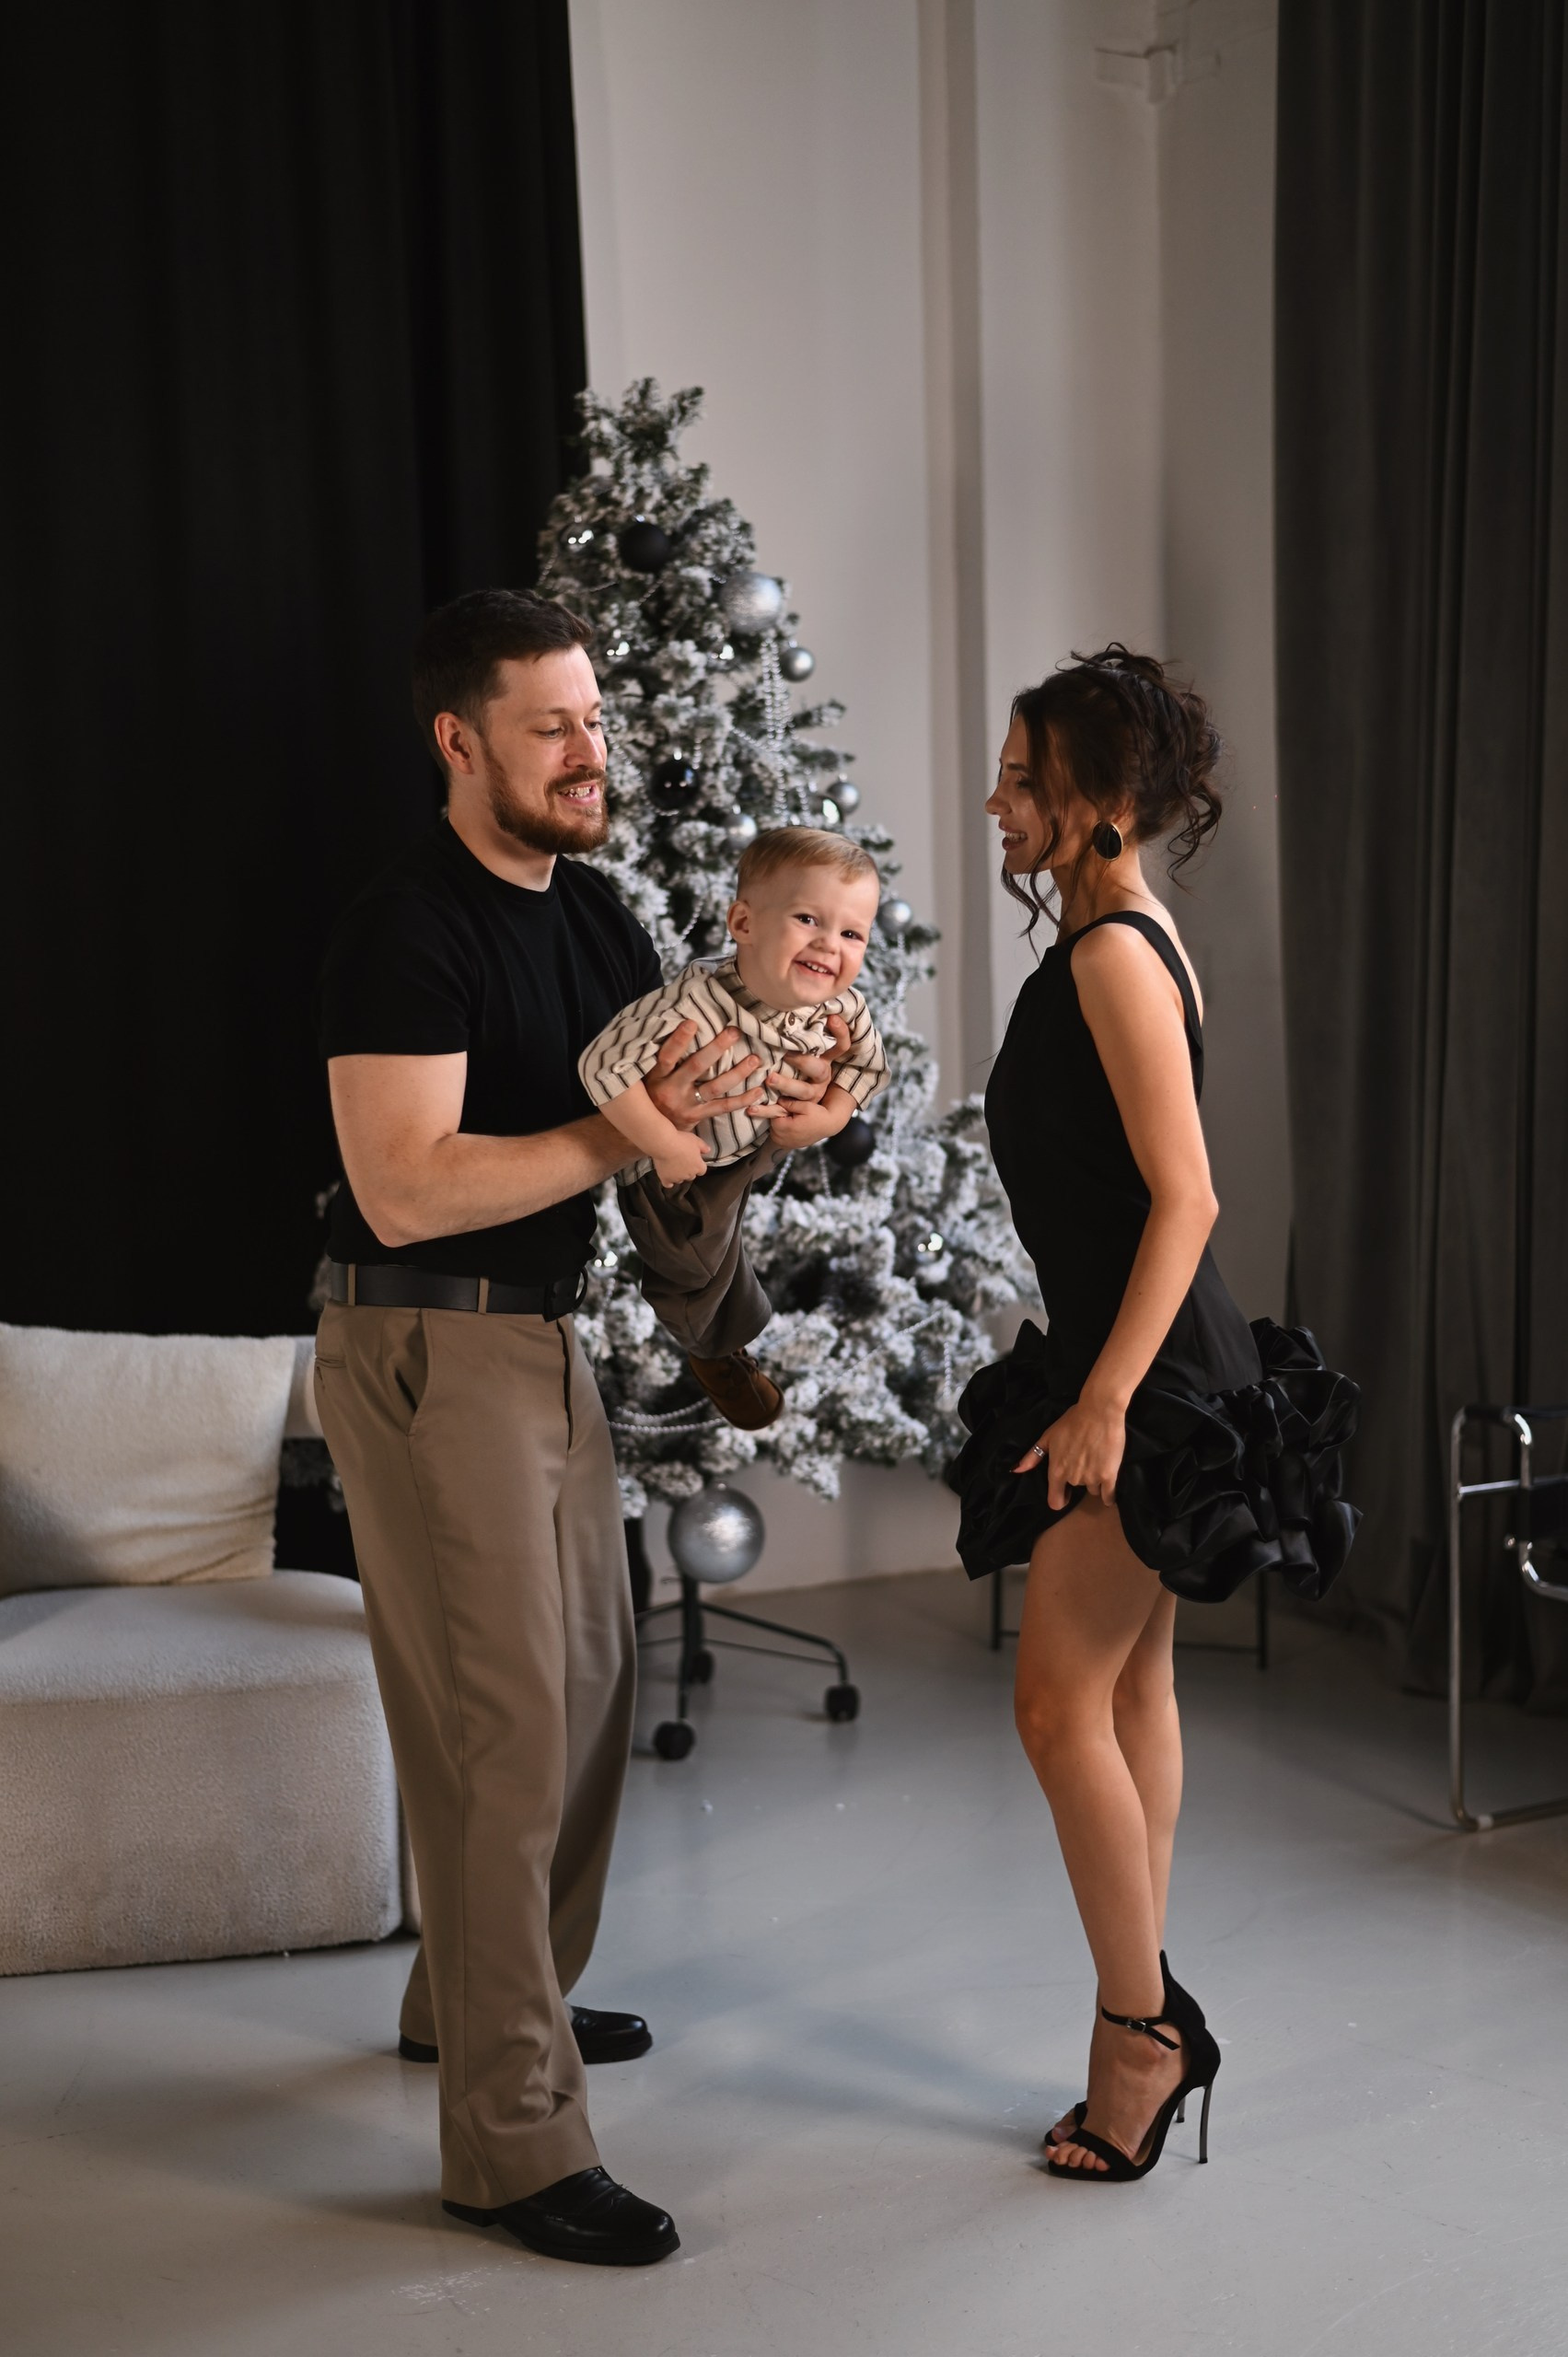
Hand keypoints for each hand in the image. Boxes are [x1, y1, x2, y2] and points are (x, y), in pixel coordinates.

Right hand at [644, 1020, 766, 1132]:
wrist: (650, 1129)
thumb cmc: (651, 1092)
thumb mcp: (647, 1076)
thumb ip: (663, 1058)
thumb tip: (684, 1026)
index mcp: (657, 1076)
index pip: (667, 1056)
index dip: (679, 1040)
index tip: (693, 1023)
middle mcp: (672, 1090)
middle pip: (696, 1067)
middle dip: (717, 1048)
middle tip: (734, 1032)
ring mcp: (687, 1105)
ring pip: (716, 1087)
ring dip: (737, 1073)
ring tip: (755, 1059)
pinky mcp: (699, 1116)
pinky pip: (724, 1107)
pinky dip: (742, 1099)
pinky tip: (758, 1090)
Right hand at [652, 1132, 710, 1185]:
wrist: (665, 1144)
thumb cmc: (682, 1141)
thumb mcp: (696, 1140)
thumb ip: (703, 1147)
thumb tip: (708, 1150)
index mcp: (698, 1166)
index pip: (702, 1170)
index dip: (698, 1166)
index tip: (694, 1160)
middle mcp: (689, 1175)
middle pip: (691, 1176)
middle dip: (688, 1170)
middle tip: (683, 1161)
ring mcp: (677, 1178)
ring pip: (680, 1179)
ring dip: (678, 1175)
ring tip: (673, 1166)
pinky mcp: (666, 1179)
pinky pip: (668, 1184)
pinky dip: (668, 1181)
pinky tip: (667, 1177)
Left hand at [758, 1012, 852, 1115]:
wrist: (798, 1119)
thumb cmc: (792, 1069)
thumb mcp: (800, 1054)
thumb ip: (797, 1037)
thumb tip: (784, 1003)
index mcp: (824, 1062)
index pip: (841, 1046)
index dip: (840, 1033)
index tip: (832, 1017)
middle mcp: (821, 1079)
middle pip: (820, 1069)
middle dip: (803, 1061)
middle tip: (786, 1054)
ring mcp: (811, 1096)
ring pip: (804, 1092)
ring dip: (786, 1084)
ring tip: (769, 1079)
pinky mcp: (796, 1111)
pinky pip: (781, 1112)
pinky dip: (764, 1111)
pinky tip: (750, 1108)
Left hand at [766, 1095, 846, 1149]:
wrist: (827, 1127)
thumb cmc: (817, 1115)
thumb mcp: (805, 1105)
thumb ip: (789, 1103)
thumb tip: (777, 1100)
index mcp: (784, 1128)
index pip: (770, 1114)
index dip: (777, 1107)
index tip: (785, 1105)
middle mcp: (781, 1139)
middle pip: (771, 1122)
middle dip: (778, 1115)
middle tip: (790, 1111)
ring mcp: (783, 1144)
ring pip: (773, 1128)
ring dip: (780, 1122)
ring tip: (792, 1117)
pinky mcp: (786, 1146)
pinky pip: (778, 1134)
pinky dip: (782, 1129)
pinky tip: (792, 1124)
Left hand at [1012, 1388, 1127, 1506]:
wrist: (1099, 1412)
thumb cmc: (1072, 1422)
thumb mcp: (1048, 1436)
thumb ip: (1033, 1456)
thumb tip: (1016, 1471)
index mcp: (1057, 1471)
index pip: (1055, 1501)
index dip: (1060, 1498)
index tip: (1065, 1492)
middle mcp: (1073, 1478)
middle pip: (1076, 1489)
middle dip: (1079, 1478)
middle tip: (1084, 1460)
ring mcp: (1092, 1478)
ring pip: (1093, 1489)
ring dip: (1095, 1480)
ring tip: (1098, 1461)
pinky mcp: (1109, 1476)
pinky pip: (1109, 1495)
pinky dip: (1109, 1495)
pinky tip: (1108, 1486)